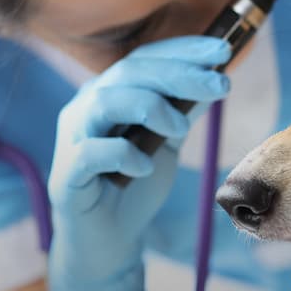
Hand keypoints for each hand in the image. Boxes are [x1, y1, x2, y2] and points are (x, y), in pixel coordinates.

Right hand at [45, 35, 230, 290]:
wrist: (109, 240)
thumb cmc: (134, 185)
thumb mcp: (166, 141)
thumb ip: (182, 110)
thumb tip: (214, 77)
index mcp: (111, 93)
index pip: (145, 58)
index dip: (183, 50)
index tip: (223, 50)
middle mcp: (87, 107)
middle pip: (130, 73)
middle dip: (179, 74)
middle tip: (220, 84)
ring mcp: (73, 139)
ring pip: (104, 101)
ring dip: (150, 107)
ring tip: (179, 129)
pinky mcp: (67, 175)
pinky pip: (90, 153)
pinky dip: (122, 154)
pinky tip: (145, 167)